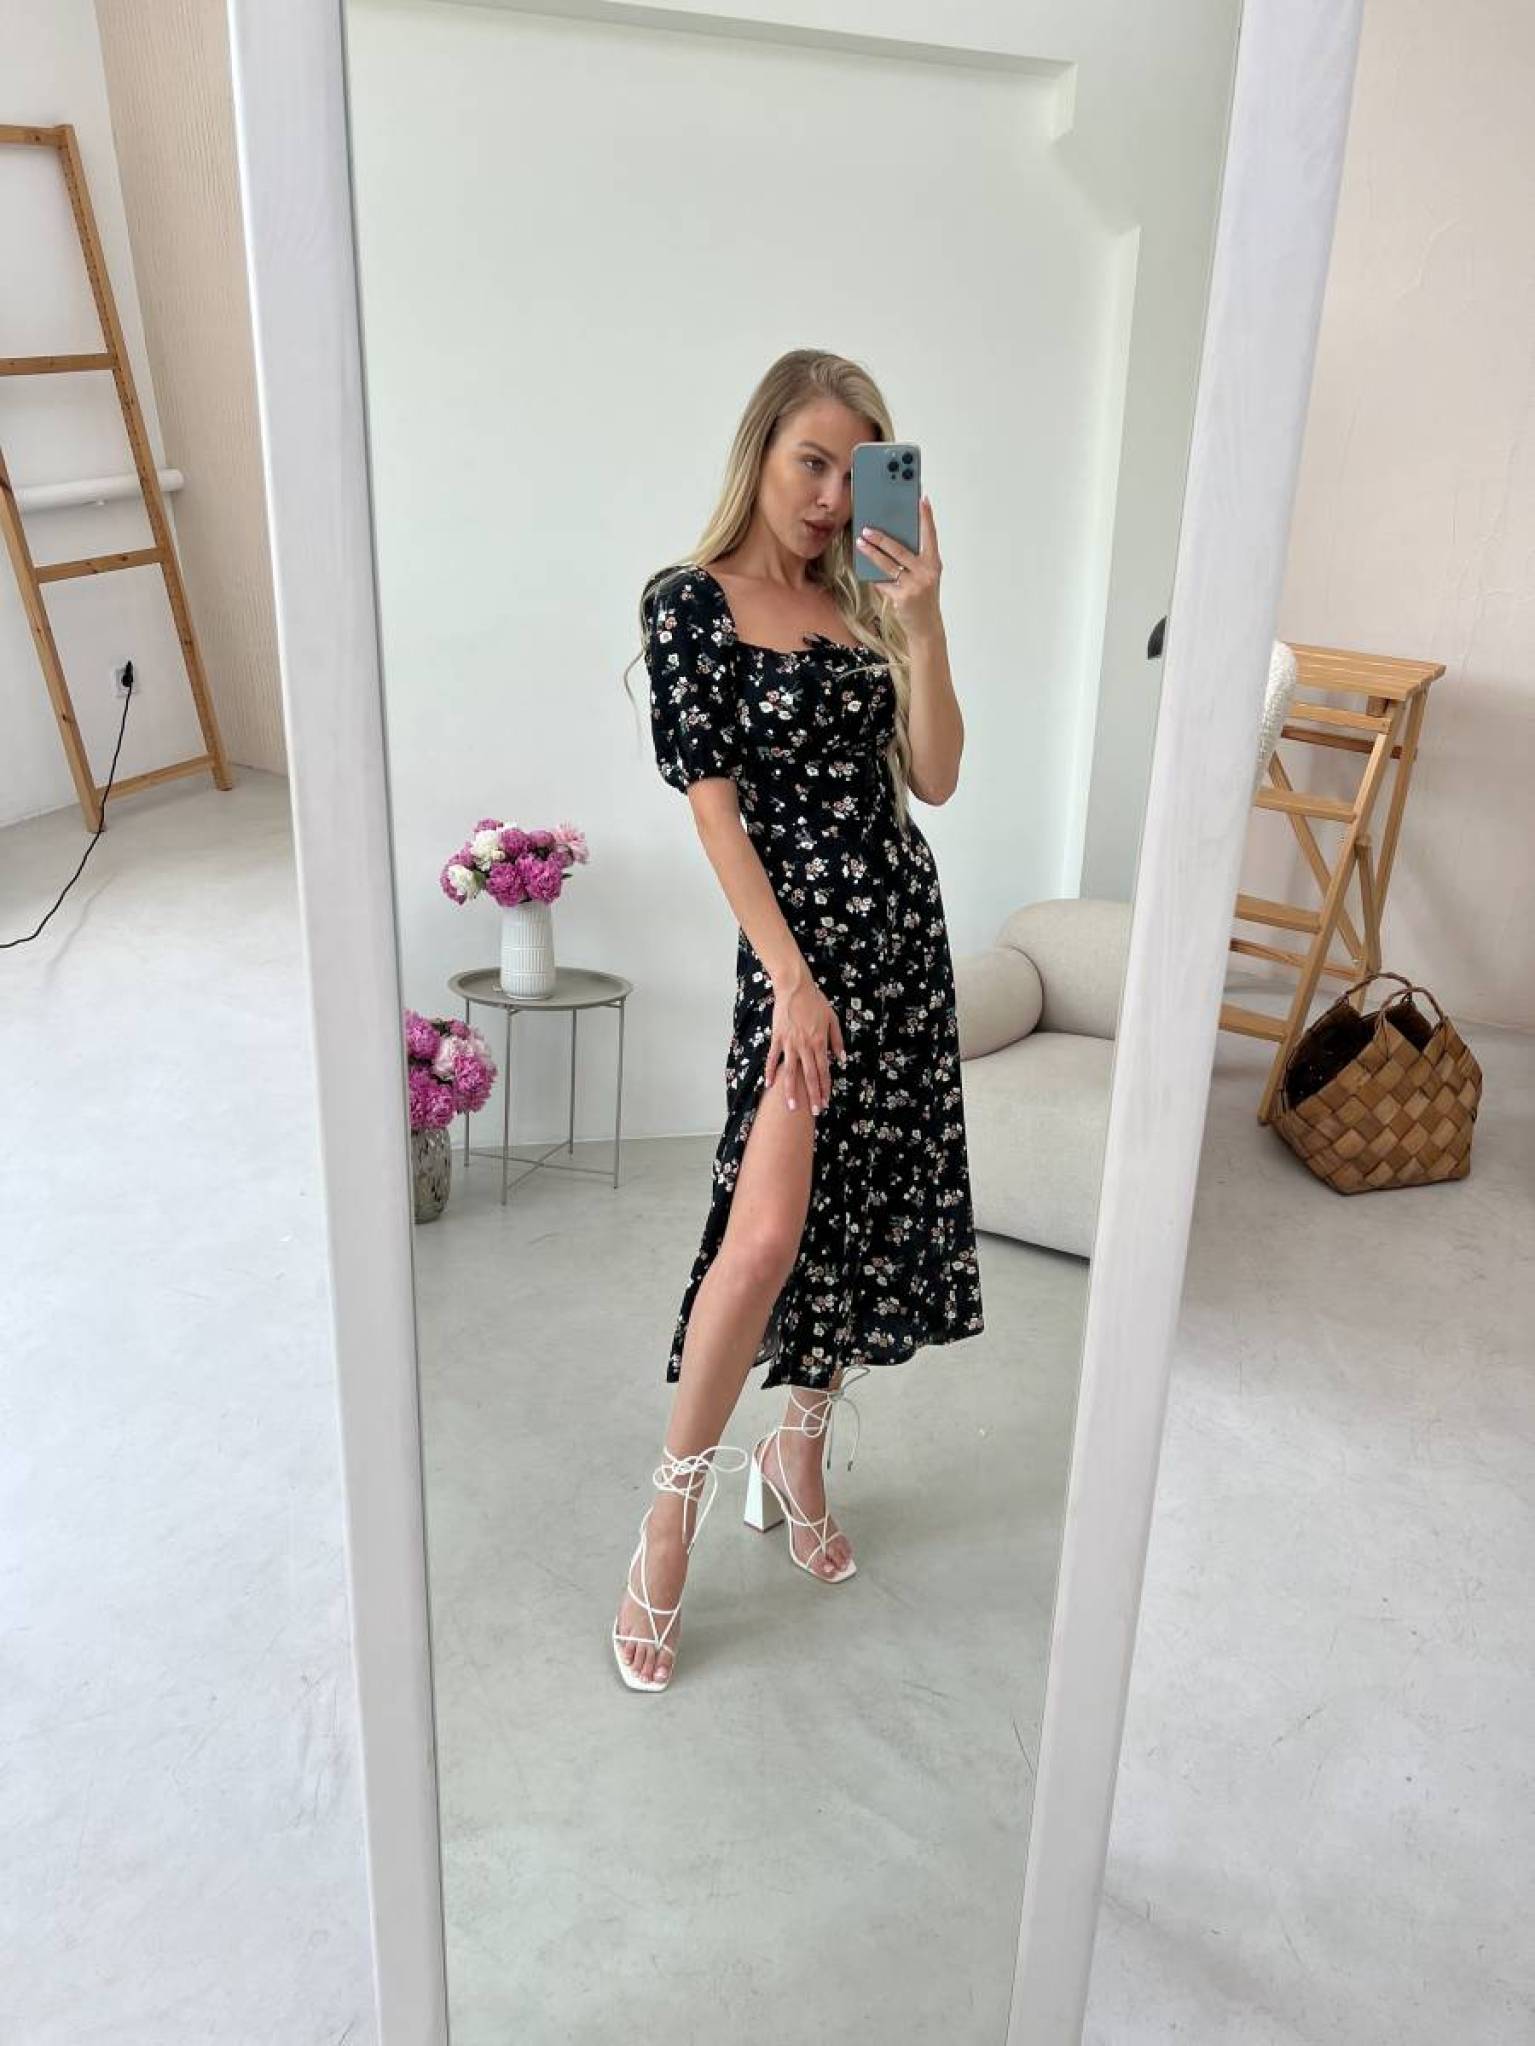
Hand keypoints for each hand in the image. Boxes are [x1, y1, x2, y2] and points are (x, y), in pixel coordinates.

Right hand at [765, 976, 846, 1113]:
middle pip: (810, 1076)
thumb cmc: (815, 1002)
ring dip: (791, 1090)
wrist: (795, 988)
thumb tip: (842, 1059)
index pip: (824, 1071)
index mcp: (820, 1042)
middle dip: (812, 1095)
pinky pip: (773, 1058)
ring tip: (791, 1106)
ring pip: (791, 1072)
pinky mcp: (777, 1038)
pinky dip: (770, 1072)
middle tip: (814, 1112)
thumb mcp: (832, 1019)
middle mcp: (805, 1046)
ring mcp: (790, 1043)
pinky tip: (769, 1085)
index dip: (825, 1088)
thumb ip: (837, 1040)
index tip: (826, 1102)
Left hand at [856, 492, 942, 639]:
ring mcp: (915, 585)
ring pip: (888, 564)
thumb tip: (890, 540)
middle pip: (901, 550)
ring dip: (872, 553)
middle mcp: (926, 572)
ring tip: (860, 542)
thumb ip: (913, 560)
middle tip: (867, 528)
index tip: (921, 499)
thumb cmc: (923, 597)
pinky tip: (863, 568)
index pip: (930, 535)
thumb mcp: (924, 576)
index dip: (926, 517)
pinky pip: (883, 582)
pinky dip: (873, 576)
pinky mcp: (902, 597)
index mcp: (934, 563)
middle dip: (882, 538)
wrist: (926, 626)